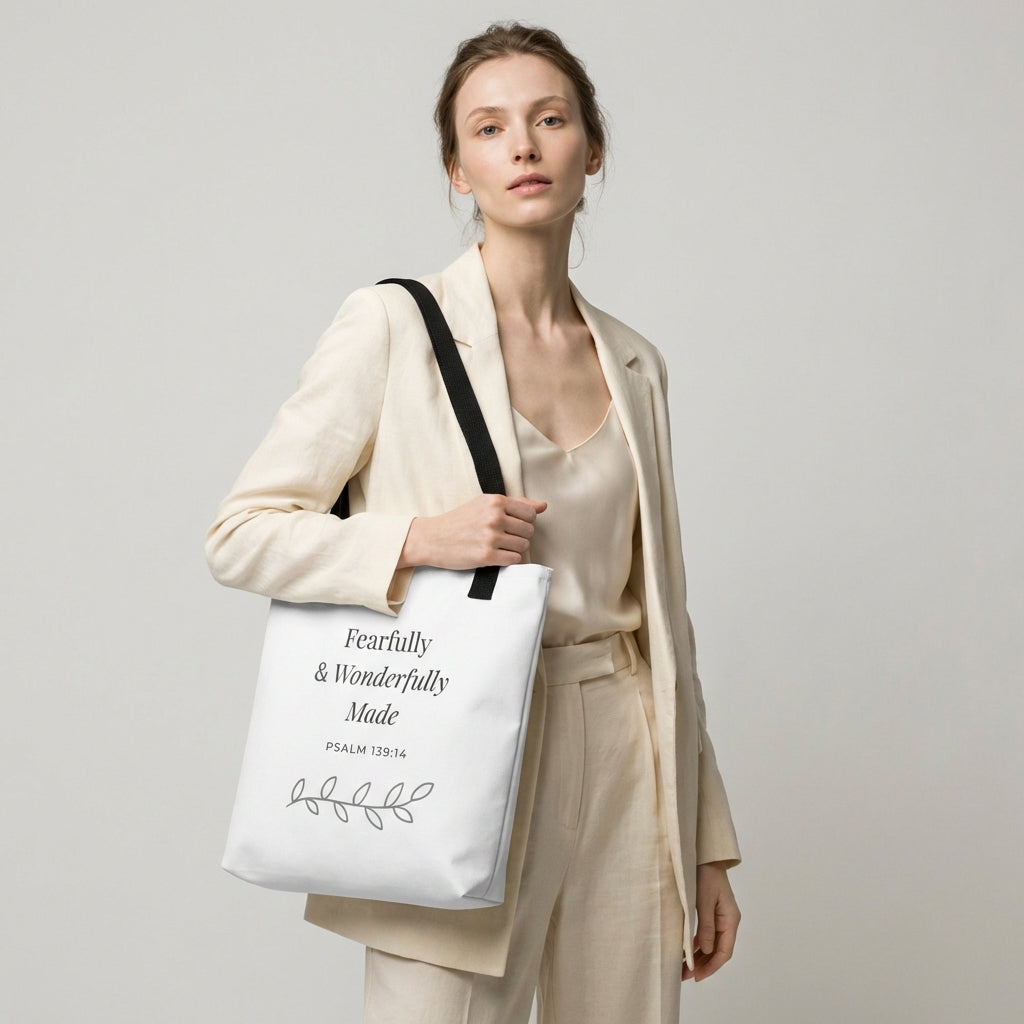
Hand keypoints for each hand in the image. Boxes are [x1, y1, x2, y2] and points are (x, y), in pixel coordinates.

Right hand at [398, 494, 546, 569]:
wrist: (432, 538)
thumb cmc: (459, 521)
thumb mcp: (484, 504)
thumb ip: (516, 504)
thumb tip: (543, 506)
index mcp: (495, 501)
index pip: (530, 513)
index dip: (525, 522)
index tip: (513, 526)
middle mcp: (494, 517)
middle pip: (529, 531)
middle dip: (520, 536)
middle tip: (505, 538)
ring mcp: (490, 537)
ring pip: (523, 546)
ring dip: (515, 549)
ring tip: (500, 547)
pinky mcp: (486, 556)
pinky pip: (514, 559)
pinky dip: (509, 560)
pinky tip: (497, 556)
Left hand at [682, 863, 739, 982]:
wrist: (705, 856)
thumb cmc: (705, 875)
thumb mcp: (703, 900)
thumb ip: (705, 926)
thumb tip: (705, 951)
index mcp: (730, 919)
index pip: (724, 951)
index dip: (711, 966)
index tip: (697, 976)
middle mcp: (728, 921)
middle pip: (718, 950)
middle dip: (703, 965)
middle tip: (685, 976)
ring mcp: (720, 917)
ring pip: (711, 944)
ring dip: (699, 957)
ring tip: (683, 968)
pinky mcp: (711, 913)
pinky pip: (706, 935)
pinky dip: (697, 945)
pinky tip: (686, 952)